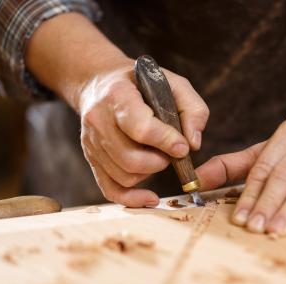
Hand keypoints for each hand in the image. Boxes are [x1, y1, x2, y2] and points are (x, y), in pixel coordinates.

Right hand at [25, 13, 208, 206]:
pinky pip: (110, 189)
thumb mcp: (173, 83)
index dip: (166, 142)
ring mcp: (92, 142)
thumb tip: (193, 144)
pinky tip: (150, 198)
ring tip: (157, 156)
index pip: (140, 128)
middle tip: (171, 152)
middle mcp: (98, 120)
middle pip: (131, 159)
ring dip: (150, 173)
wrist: (99, 83)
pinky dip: (132, 199)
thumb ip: (192, 109)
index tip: (183, 148)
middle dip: (160, 162)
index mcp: (118, 96)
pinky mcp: (92, 159)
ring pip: (124, 176)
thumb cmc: (142, 83)